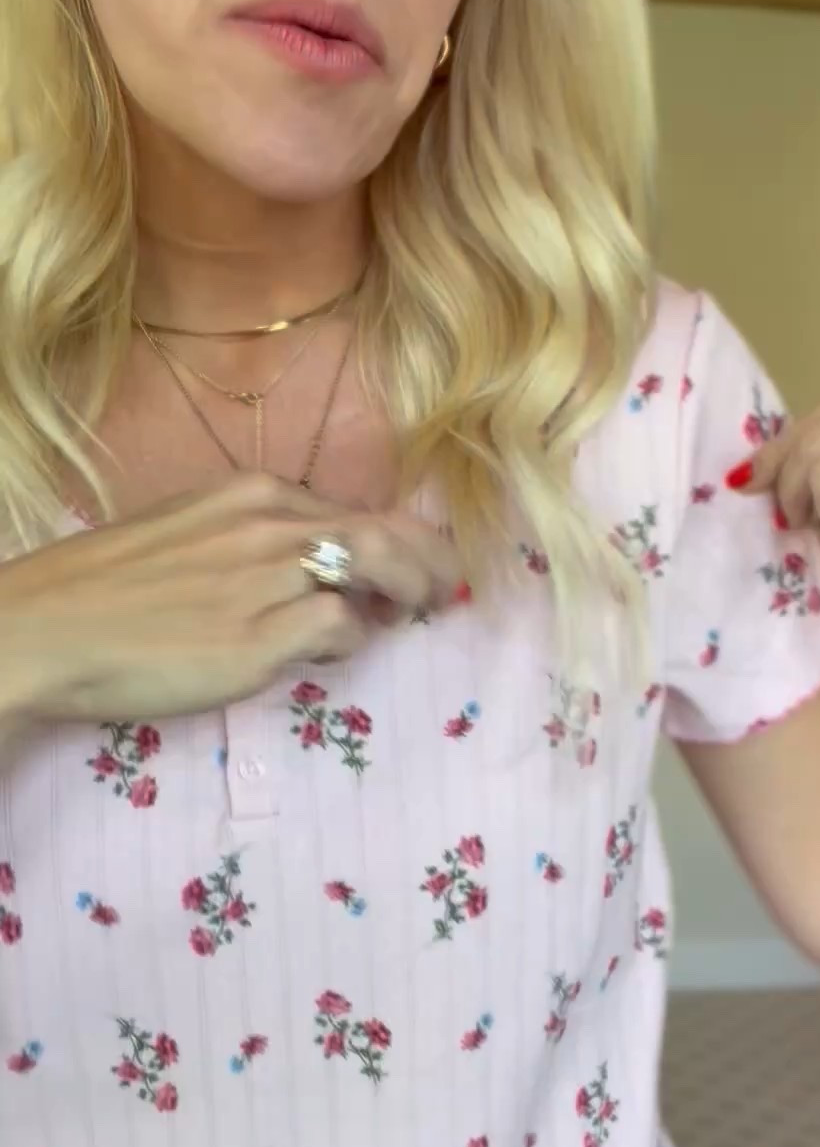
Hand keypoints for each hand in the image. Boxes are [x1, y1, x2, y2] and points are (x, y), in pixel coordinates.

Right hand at [0, 472, 462, 726]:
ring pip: (379, 573)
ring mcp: (272, 577)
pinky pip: (343, 629)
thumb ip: (246, 543)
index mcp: (252, 493)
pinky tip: (336, 653)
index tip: (402, 563)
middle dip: (427, 561)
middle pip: (386, 533)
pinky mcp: (265, 634)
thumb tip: (297, 570)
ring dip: (406, 596)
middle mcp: (272, 524)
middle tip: (441, 590)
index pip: (347, 510)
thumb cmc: (106, 590)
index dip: (386, 539)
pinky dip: (352, 641)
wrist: (51, 629)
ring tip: (411, 617)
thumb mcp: (185, 536)